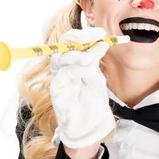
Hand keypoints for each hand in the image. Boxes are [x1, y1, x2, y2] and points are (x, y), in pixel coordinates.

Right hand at [50, 27, 115, 148]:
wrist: (90, 126)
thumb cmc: (91, 100)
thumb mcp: (96, 75)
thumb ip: (94, 59)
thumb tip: (101, 41)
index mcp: (70, 62)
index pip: (71, 41)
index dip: (85, 34)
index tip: (101, 32)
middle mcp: (61, 68)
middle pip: (62, 45)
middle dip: (80, 39)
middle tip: (97, 37)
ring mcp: (57, 80)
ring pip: (61, 58)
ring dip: (80, 54)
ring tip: (94, 57)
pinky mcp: (56, 93)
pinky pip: (63, 76)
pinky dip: (77, 70)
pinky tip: (89, 71)